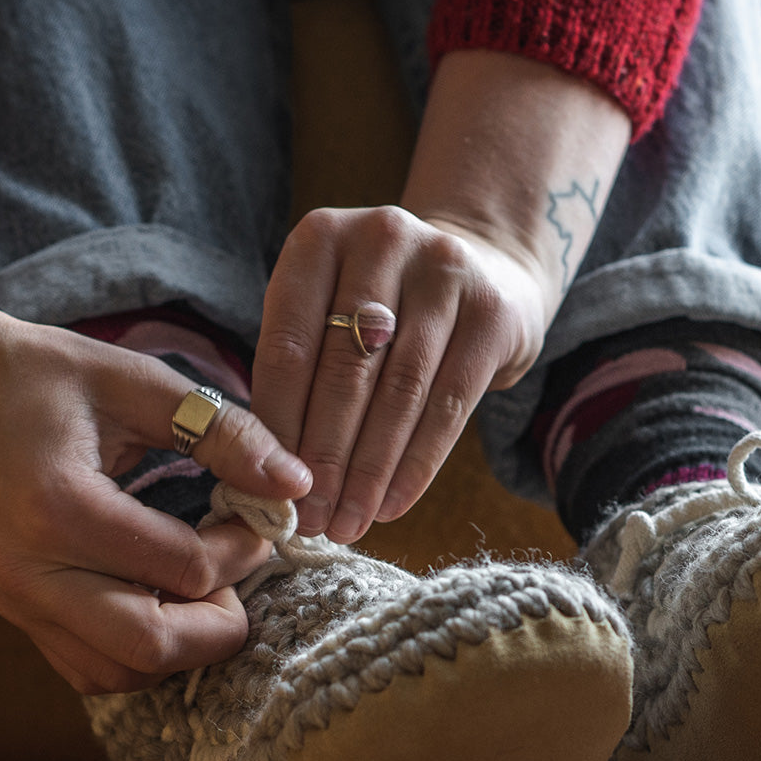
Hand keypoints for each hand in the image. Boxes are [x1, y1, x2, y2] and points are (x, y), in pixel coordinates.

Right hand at [0, 306, 311, 693]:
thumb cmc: (37, 375)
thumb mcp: (136, 381)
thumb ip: (223, 431)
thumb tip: (295, 484)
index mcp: (59, 508)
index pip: (185, 570)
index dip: (245, 550)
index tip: (259, 516)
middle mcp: (30, 572)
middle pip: (152, 648)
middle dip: (223, 624)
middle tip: (242, 570)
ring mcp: (16, 601)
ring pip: (119, 674)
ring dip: (183, 646)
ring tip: (205, 584)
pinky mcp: (15, 611)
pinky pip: (89, 667)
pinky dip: (142, 652)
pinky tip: (165, 599)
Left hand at [252, 205, 547, 539]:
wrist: (487, 268)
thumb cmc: (388, 306)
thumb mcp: (332, 309)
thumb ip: (303, 369)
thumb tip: (268, 470)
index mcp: (320, 239)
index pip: (290, 346)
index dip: (279, 426)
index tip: (269, 487)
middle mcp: (382, 240)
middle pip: (346, 371)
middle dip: (325, 458)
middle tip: (311, 519)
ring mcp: (444, 271)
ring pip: (399, 392)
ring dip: (370, 471)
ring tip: (349, 522)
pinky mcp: (492, 312)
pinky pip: (449, 404)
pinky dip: (418, 464)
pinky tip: (394, 504)